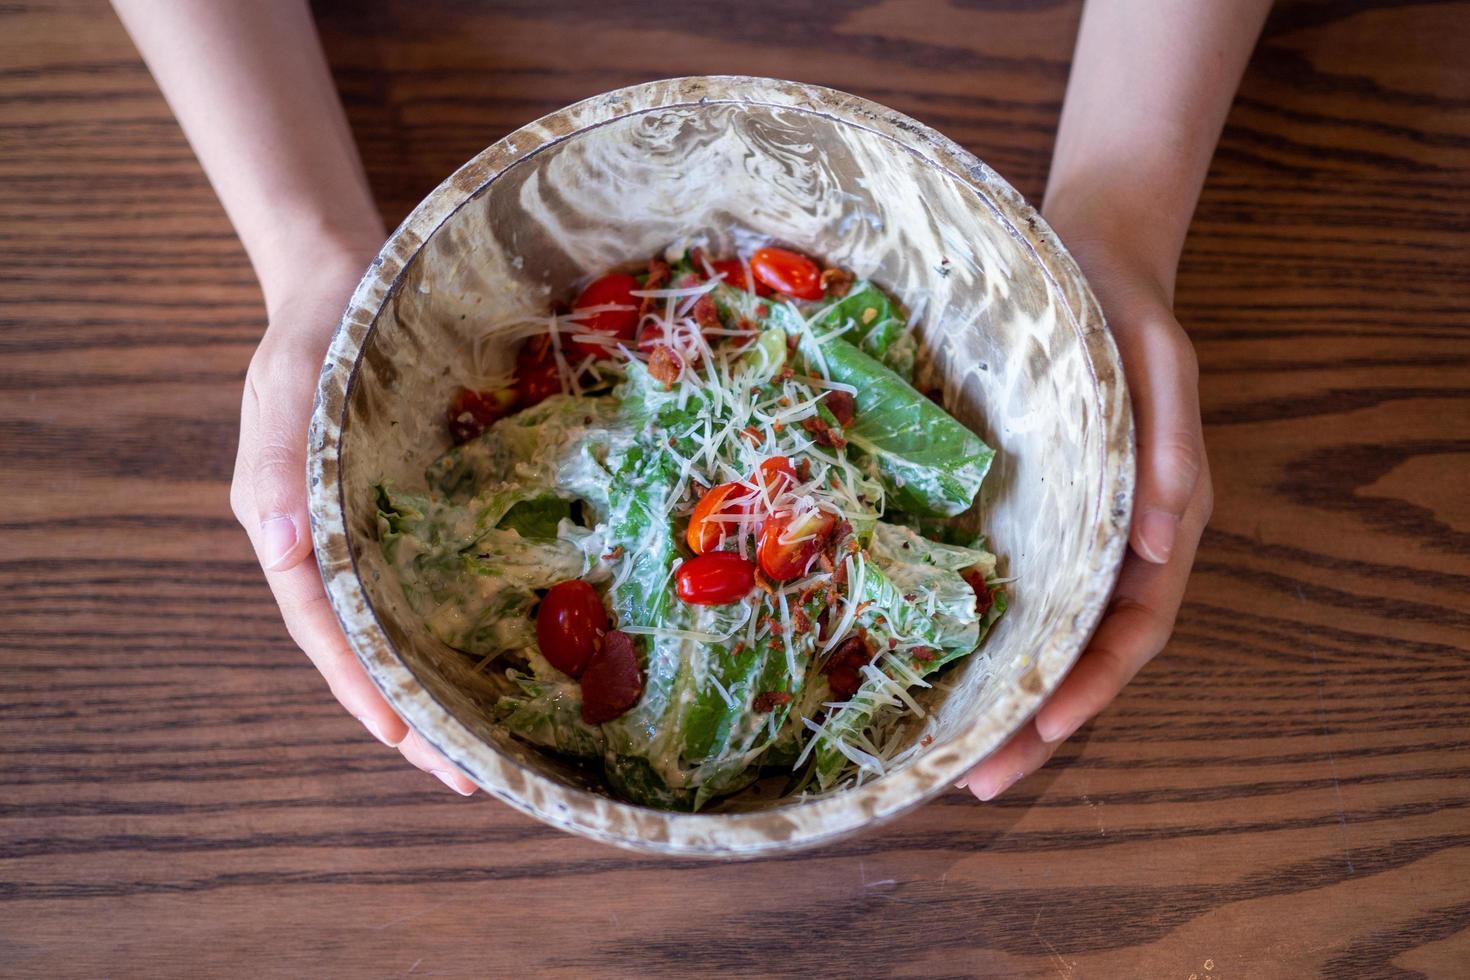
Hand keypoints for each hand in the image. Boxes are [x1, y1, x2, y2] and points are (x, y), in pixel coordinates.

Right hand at [229, 241, 477, 795]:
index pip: (327, 629)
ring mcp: (378, 536)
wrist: (350, 285)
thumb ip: (277, 463)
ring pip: (405, 629)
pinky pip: (439, 582)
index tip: (405, 738)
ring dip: (439, 688)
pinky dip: (462, 627)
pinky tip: (505, 656)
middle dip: (412, 716)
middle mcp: (336, 548)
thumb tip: (280, 550)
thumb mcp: (284, 388)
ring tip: (486, 745)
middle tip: (465, 776)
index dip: (363, 687)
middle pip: (370, 649)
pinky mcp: (419, 515)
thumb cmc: (312, 336)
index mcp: (294, 530)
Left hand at [956, 237, 1213, 800]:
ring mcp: (1060, 533)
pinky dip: (973, 635)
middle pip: (1078, 654)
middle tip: (977, 780)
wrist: (1082, 262)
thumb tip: (1166, 544)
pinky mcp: (1015, 513)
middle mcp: (1109, 543)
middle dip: (1034, 722)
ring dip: (1000, 696)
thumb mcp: (1161, 363)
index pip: (1132, 629)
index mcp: (1156, 522)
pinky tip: (925, 664)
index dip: (1092, 685)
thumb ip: (1172, 447)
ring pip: (1036, 635)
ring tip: (947, 750)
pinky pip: (1000, 587)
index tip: (1045, 728)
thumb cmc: (1124, 314)